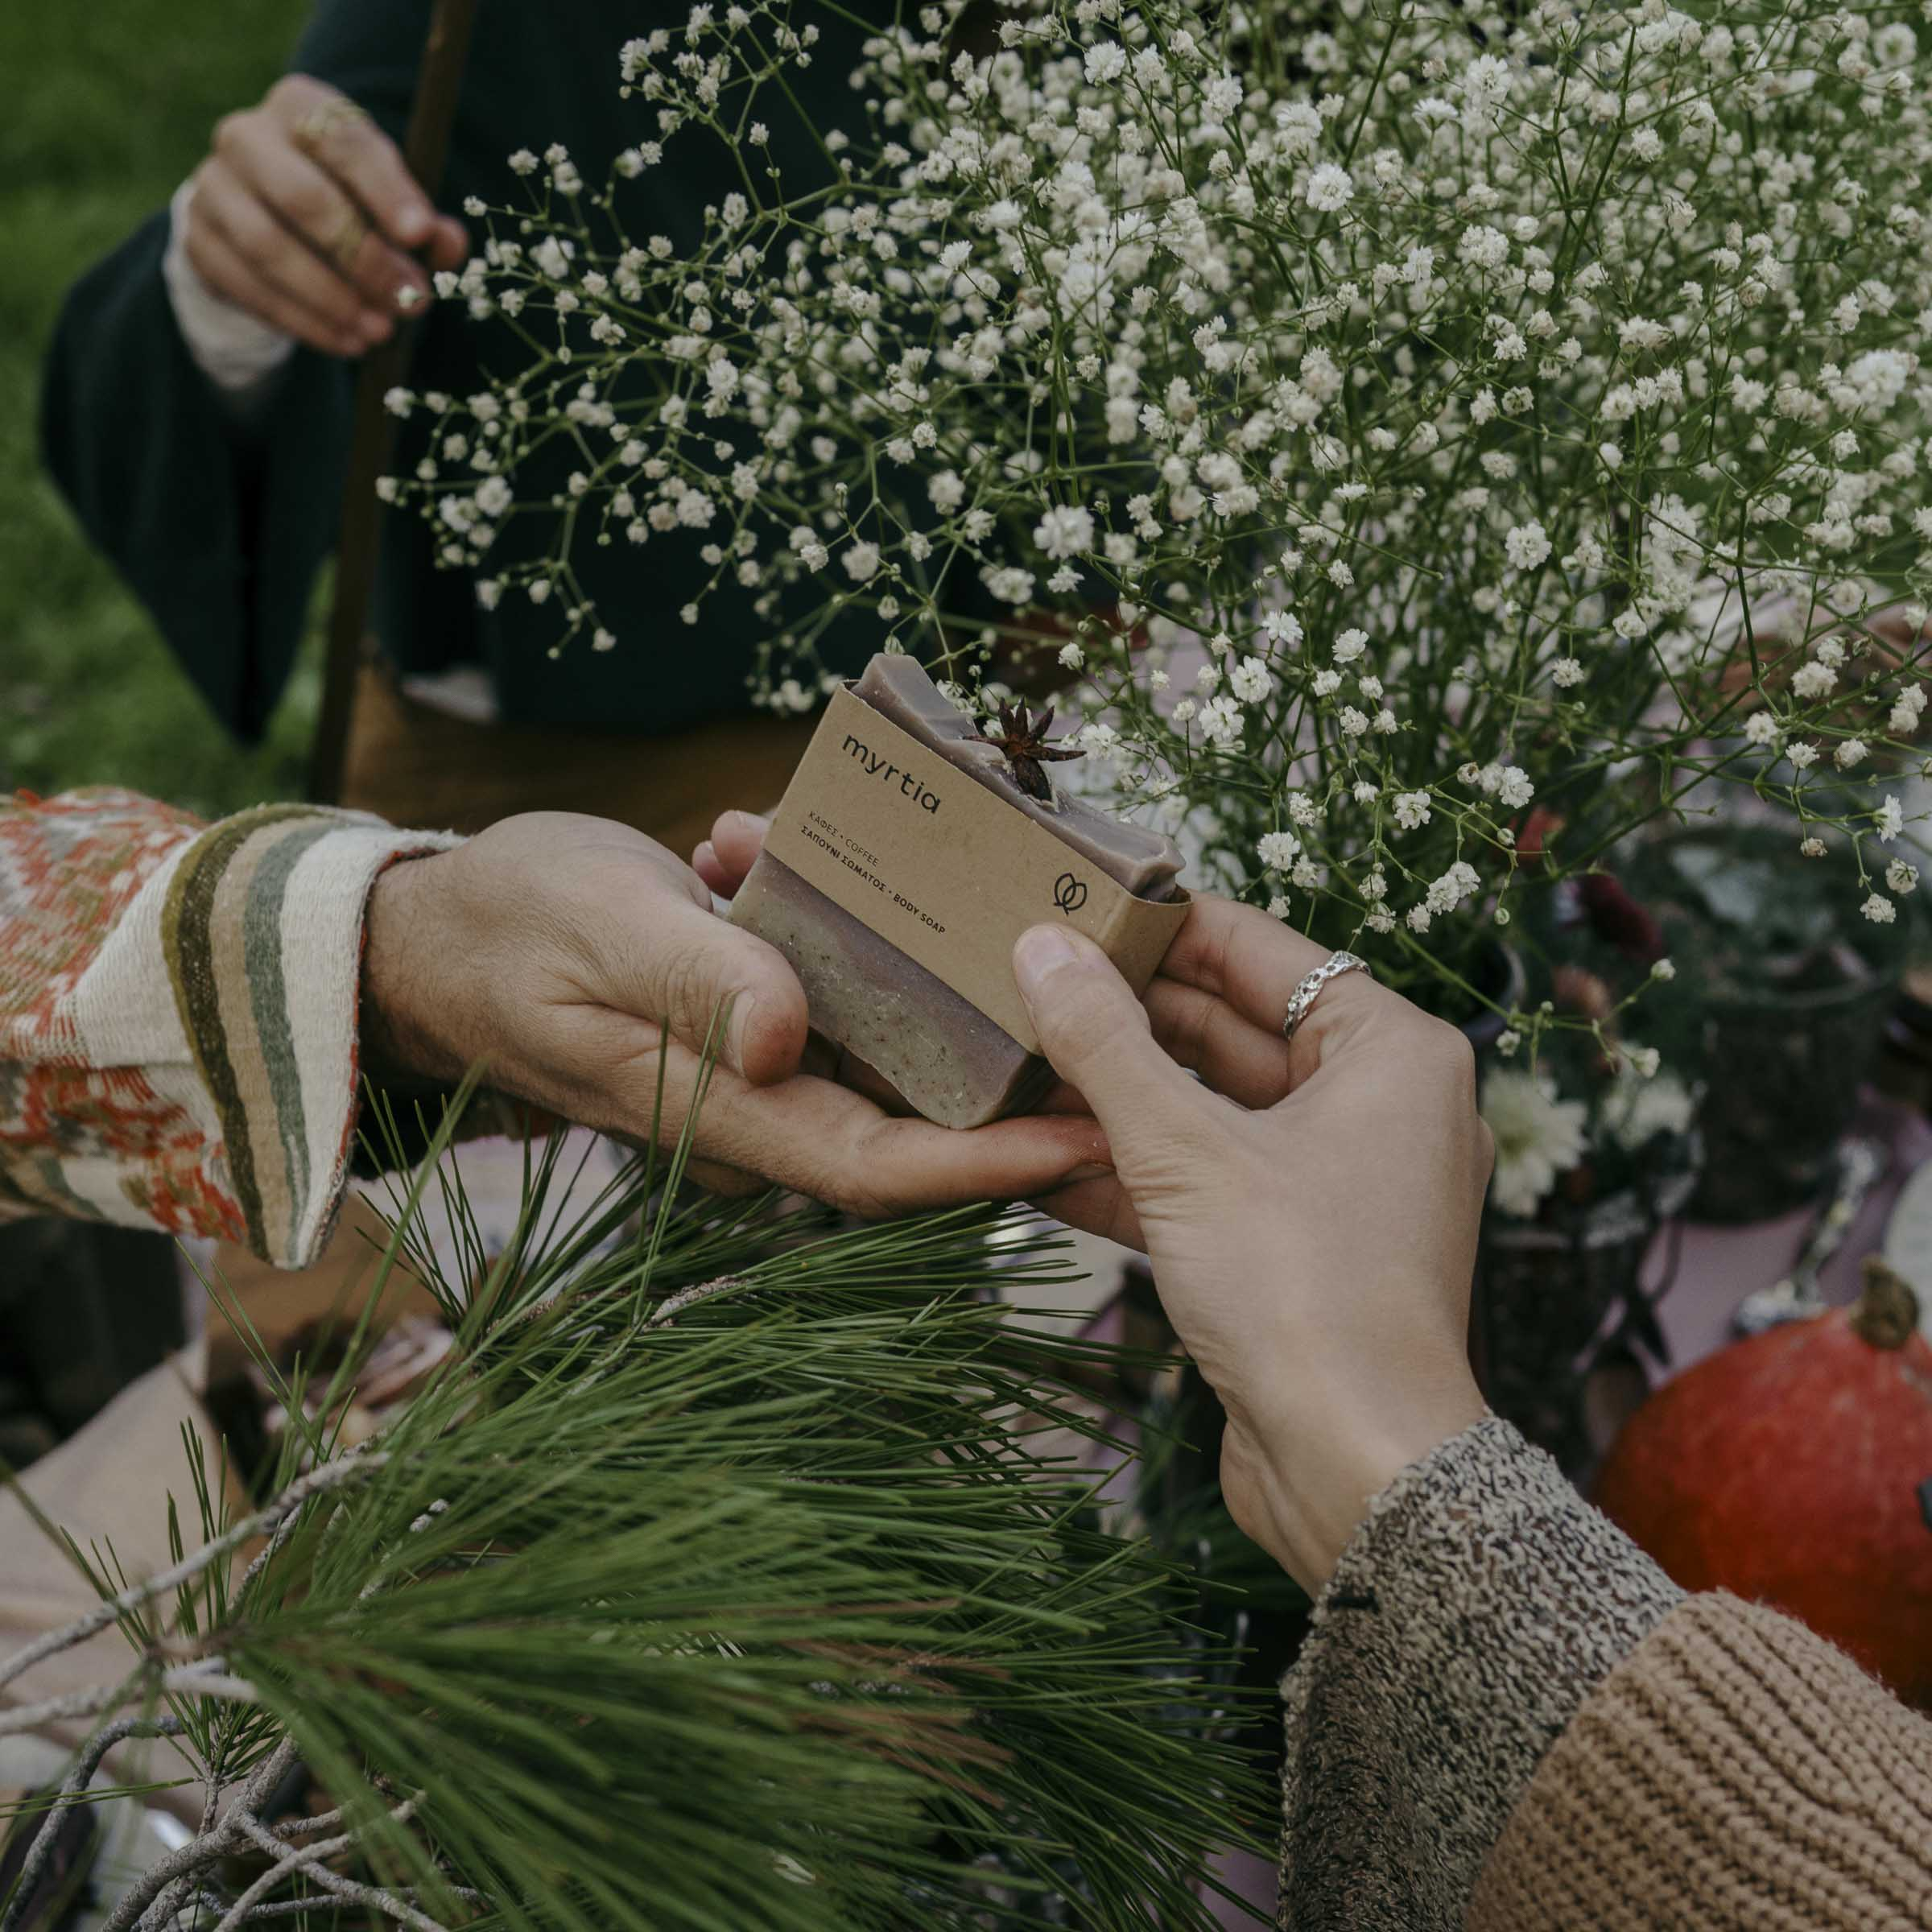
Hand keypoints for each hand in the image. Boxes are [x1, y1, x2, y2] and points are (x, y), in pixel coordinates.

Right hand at [183, 75, 467, 357]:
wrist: (265, 216)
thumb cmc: (346, 202)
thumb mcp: (389, 202)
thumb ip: (424, 223)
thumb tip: (448, 243)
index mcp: (300, 107)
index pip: (342, 140)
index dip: (385, 189)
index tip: (422, 235)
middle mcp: (247, 136)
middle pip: (303, 197)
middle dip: (364, 258)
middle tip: (410, 301)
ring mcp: (213, 187)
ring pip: (269, 247)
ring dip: (333, 299)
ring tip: (381, 331)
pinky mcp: (199, 240)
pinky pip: (250, 288)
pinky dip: (305, 322)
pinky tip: (347, 341)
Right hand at [361, 814, 1111, 1216]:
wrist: (443, 932)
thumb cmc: (509, 926)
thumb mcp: (599, 932)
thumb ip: (696, 980)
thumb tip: (787, 1037)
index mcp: (722, 1105)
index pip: (878, 1167)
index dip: (988, 1165)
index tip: (1091, 1133)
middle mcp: (757, 1100)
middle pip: (913, 1129)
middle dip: (1018, 1099)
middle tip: (1129, 1042)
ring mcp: (761, 1062)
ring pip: (895, 1065)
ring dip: (977, 1020)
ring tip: (1072, 954)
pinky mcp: (758, 1015)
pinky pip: (853, 1002)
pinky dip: (900, 956)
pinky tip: (931, 887)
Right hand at [1010, 905, 1491, 1595]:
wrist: (1357, 1471)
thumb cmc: (1305, 1295)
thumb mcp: (1183, 1151)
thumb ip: (1105, 1044)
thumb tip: (1041, 948)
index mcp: (1391, 1051)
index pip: (1265, 951)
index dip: (1166, 926)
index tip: (1078, 906)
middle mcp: (1379, 1107)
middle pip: (1232, 1030)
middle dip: (1128, 1016)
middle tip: (1027, 982)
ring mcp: (1338, 1183)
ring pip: (1212, 1113)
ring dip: (1118, 1098)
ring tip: (1016, 1061)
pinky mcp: (1297, 1250)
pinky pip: (1208, 1183)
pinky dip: (1135, 1172)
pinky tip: (1040, 1159)